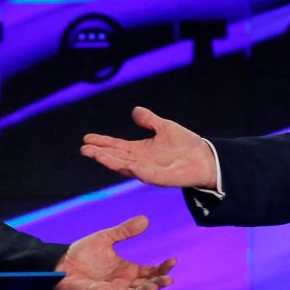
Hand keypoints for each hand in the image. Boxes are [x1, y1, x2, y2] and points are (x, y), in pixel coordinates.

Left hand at [54, 215, 175, 289]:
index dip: (162, 269)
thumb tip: (145, 219)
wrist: (60, 261)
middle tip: (169, 280)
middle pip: (144, 287)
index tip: (173, 261)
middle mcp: (121, 283)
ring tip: (153, 287)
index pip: (150, 273)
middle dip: (157, 284)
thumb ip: (125, 231)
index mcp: (127, 271)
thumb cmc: (82, 253)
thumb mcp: (106, 238)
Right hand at [81, 106, 218, 189]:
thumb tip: (135, 111)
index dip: (102, 142)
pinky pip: (147, 175)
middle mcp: (141, 161)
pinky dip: (137, 171)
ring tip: (97, 156)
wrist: (205, 158)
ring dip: (112, 162)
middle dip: (101, 153)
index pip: (116, 146)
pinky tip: (128, 165)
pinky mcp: (162, 178)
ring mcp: (150, 171)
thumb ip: (149, 121)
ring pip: (126, 166)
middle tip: (84, 149)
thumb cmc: (185, 145)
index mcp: (140, 150)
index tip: (86, 138)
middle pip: (116, 157)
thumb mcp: (164, 127)